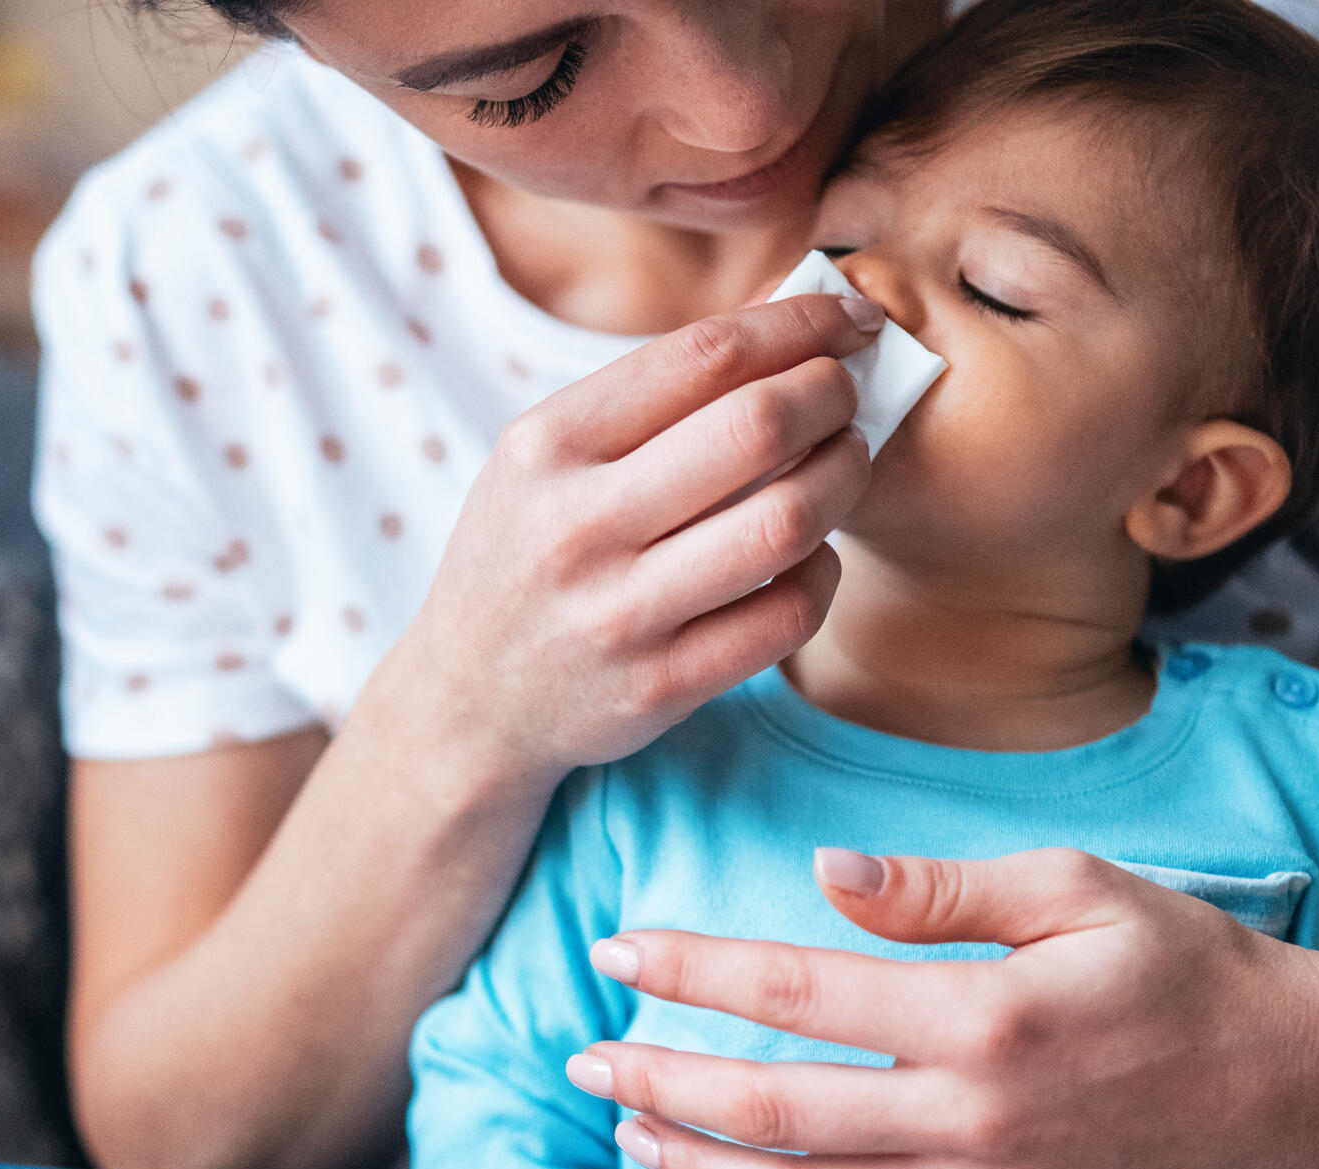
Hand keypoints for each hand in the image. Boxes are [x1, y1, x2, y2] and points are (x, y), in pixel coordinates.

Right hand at [363, 295, 882, 795]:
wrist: (468, 699)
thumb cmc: (525, 555)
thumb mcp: (543, 460)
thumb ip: (647, 398)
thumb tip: (788, 325)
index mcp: (548, 445)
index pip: (704, 355)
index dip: (801, 325)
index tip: (850, 320)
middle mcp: (577, 525)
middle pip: (757, 427)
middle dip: (833, 396)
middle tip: (849, 397)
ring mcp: (619, 614)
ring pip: (786, 523)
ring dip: (843, 479)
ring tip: (843, 465)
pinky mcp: (660, 687)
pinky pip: (787, 615)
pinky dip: (823, 573)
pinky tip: (810, 555)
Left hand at [569, 848, 1318, 1168]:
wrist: (1289, 1084)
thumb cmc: (1178, 963)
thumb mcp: (1072, 887)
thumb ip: (937, 886)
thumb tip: (819, 872)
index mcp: (983, 1015)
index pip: (794, 990)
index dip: (690, 969)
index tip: (615, 950)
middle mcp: (975, 1119)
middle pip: (775, 1109)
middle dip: (660, 1082)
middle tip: (584, 1058)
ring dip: (704, 1168)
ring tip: (634, 1129)